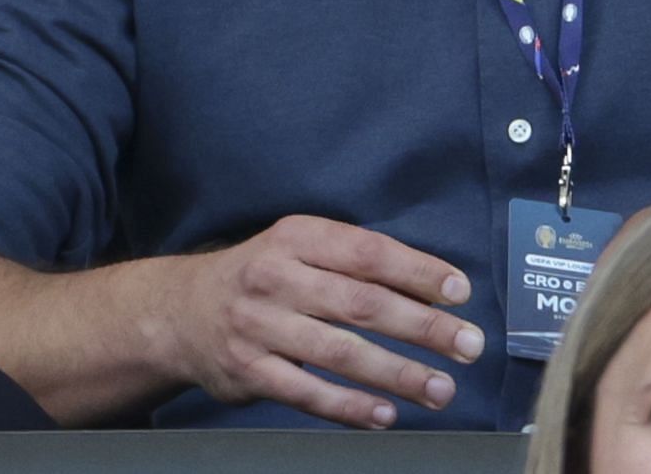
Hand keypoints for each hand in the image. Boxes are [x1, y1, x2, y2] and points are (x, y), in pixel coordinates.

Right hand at [171, 215, 484, 428]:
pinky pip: (307, 392)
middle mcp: (276, 277)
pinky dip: (350, 406)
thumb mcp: (298, 247)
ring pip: (340, 352)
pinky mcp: (249, 371)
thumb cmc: (263, 275)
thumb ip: (353, 261)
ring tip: (441, 388)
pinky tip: (386, 415)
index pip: (369, 252)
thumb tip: (432, 287)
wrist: (181, 311)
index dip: (418, 271)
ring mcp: (260, 326)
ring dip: (398, 373)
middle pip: (362, 303)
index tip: (460, 292)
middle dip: (423, 326)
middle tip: (468, 344)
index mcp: (297, 236)